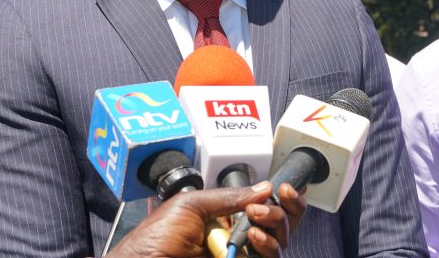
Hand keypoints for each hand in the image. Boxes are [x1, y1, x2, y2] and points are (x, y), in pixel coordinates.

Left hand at [109, 182, 305, 257]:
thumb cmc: (155, 238)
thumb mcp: (193, 205)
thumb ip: (229, 197)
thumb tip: (263, 187)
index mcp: (227, 218)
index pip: (265, 207)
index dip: (281, 198)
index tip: (283, 188)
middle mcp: (238, 238)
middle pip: (280, 226)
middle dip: (283, 211)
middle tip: (271, 201)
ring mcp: (240, 256)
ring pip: (279, 244)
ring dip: (275, 226)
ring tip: (256, 217)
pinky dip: (268, 247)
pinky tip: (253, 237)